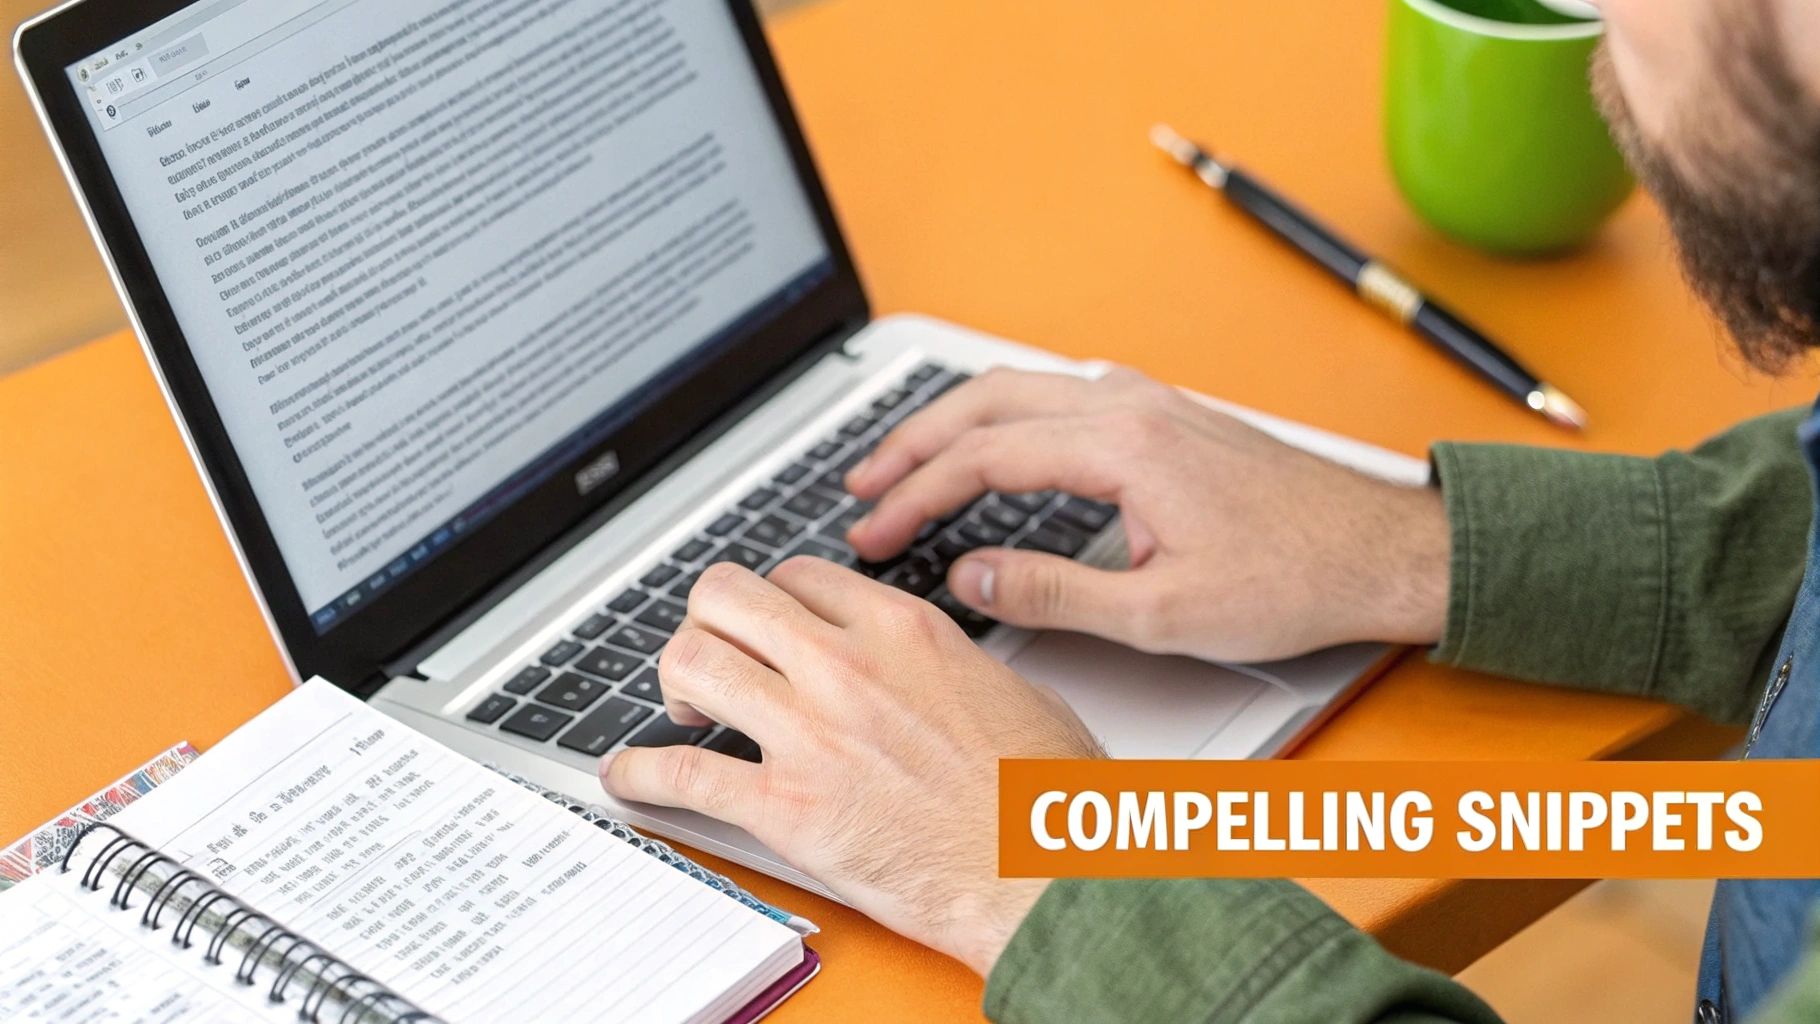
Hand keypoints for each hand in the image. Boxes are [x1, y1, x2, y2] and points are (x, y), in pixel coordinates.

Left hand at [599, 559, 1103, 975]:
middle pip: (725, 596)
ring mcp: (811, 734)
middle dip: (705, 621)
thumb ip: (954, 665)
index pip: (798, 576)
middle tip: (714, 657)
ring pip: (692, 662)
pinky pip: (682, 775)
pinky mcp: (786, 808)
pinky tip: (631, 778)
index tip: (766, 627)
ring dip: (673, 684)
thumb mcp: (1017, 692)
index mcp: (905, 632)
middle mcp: (848, 668)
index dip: (770, 600)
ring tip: (682, 712)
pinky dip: (640, 775)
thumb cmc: (1045, 801)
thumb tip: (937, 670)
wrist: (1045, 878)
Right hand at [843, 366, 1449, 662]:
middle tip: (860, 484)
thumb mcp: (1162, 615)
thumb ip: (1055, 594)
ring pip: (1021, 387)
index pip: (983, 458)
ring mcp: (1151, 402)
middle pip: (987, 401)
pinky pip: (1059, 393)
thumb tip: (971, 577)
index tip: (874, 532)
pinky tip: (994, 445)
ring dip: (956, 422)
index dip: (915, 496)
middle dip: (912, 443)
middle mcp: (1131, 406)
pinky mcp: (1167, 414)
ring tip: (905, 462)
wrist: (1383, 551)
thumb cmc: (1294, 580)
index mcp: (1123, 447)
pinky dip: (1004, 415)